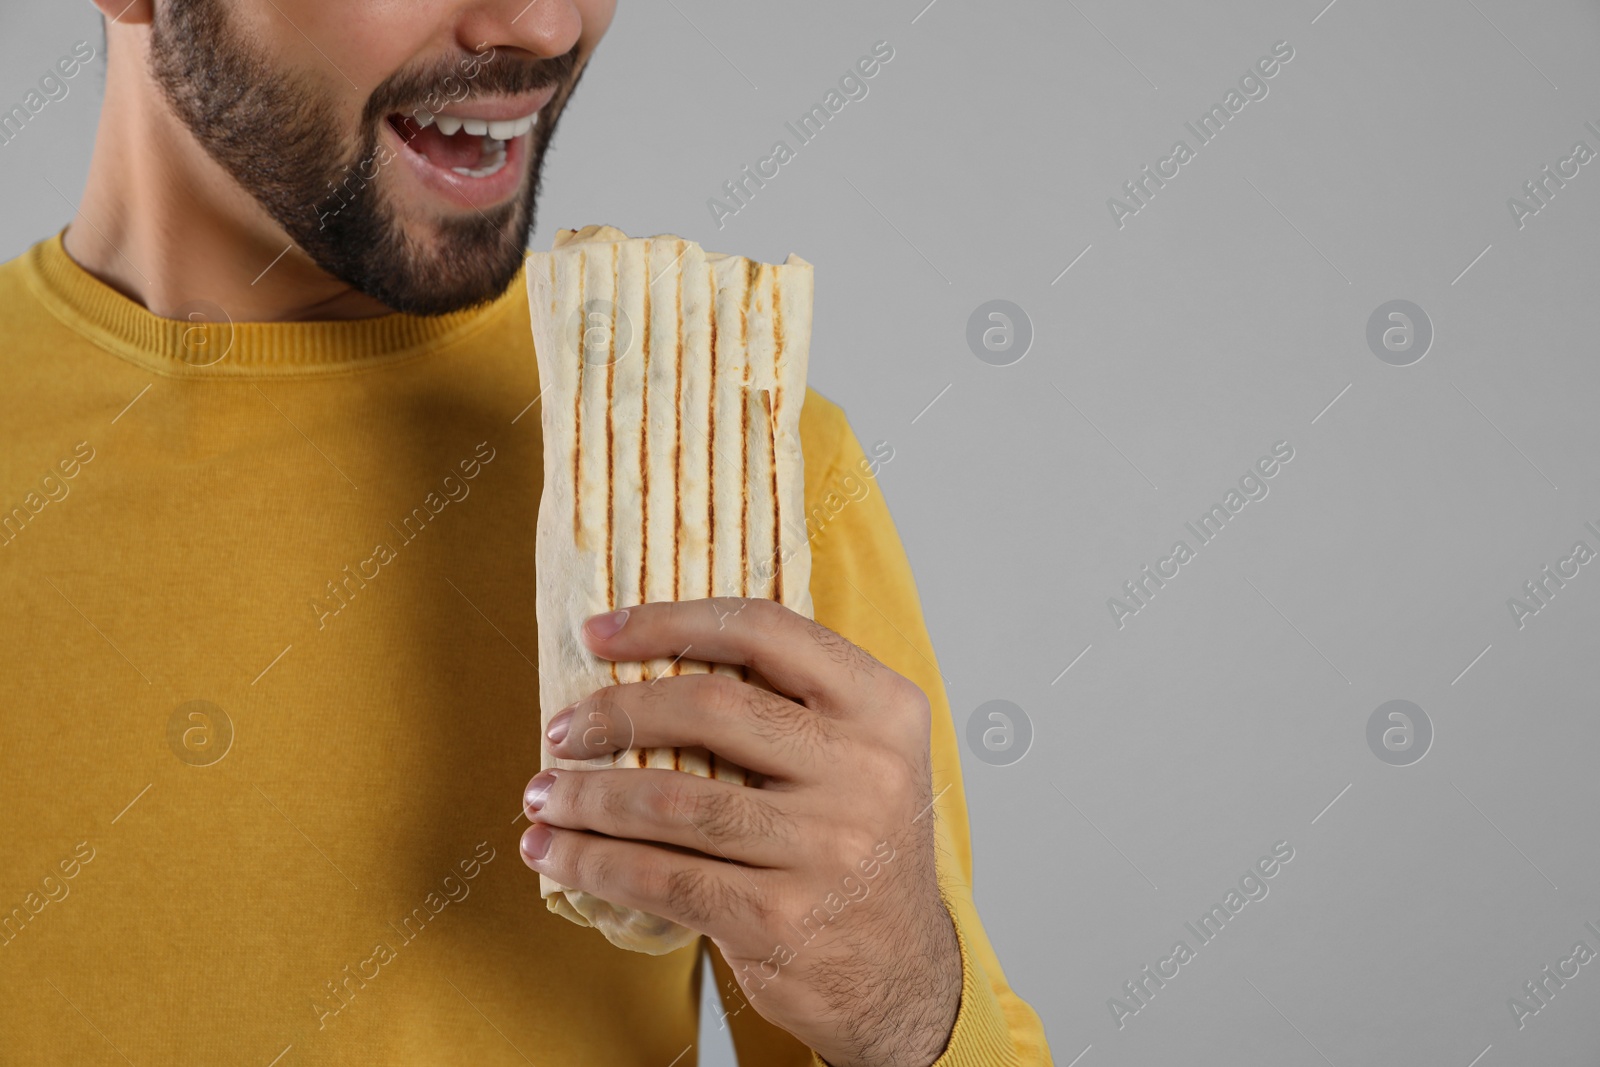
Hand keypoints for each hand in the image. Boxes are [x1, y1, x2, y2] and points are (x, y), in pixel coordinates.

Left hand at [519, 598, 961, 1066]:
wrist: (900, 973)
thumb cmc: (855, 846)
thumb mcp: (858, 757)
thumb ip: (788, 705)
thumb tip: (645, 662)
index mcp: (884, 707)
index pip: (766, 631)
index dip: (669, 622)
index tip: (598, 632)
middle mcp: (865, 770)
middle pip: (710, 708)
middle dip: (615, 714)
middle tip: (562, 731)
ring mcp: (826, 848)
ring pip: (672, 803)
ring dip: (588, 798)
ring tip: (544, 795)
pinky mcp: (779, 918)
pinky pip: (661, 878)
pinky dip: (594, 863)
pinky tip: (557, 854)